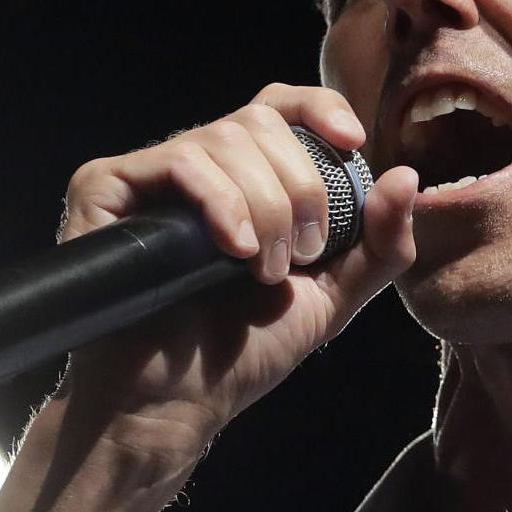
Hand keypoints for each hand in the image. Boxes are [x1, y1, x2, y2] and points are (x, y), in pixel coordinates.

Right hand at [53, 83, 419, 454]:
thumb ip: (379, 243)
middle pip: (261, 121)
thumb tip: (405, 176)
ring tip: (261, 269)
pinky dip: (220, 201)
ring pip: (224, 138)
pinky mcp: (106, 188)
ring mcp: (149, 176)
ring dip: (264, 206)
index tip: (352, 143)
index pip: (281, 108)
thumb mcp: (332, 297)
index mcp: (247, 180)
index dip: (319, 109)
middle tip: (301, 254)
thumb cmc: (243, 352)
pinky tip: (232, 249)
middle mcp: (198, 168)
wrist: (177, 403)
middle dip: (300, 186)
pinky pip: (178, 161)